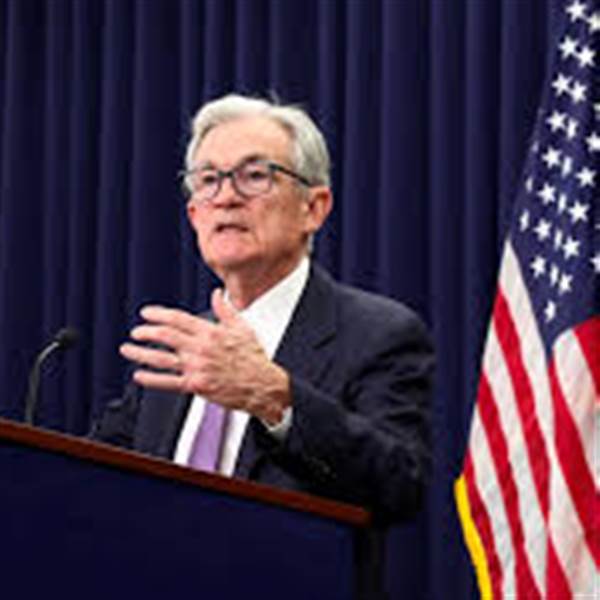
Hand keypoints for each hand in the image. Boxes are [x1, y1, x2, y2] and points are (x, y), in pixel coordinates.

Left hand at [120, 289, 290, 424]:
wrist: (262, 385)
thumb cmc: (254, 359)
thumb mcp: (243, 328)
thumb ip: (226, 310)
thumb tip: (217, 294)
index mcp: (211, 332)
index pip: (178, 319)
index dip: (159, 314)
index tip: (146, 313)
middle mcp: (201, 348)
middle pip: (166, 336)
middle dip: (146, 332)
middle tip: (137, 331)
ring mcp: (197, 367)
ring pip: (162, 358)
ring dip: (141, 353)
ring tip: (128, 349)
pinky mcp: (196, 385)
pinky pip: (168, 382)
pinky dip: (151, 379)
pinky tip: (139, 375)